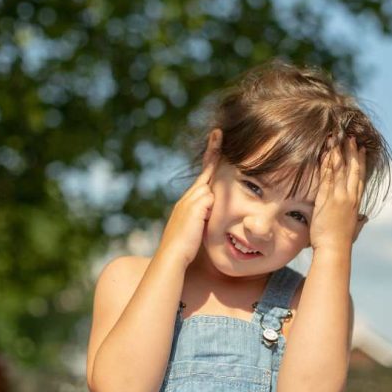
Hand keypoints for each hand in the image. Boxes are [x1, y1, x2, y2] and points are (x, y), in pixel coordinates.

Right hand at [158, 128, 221, 267]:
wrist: (172, 259)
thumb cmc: (185, 251)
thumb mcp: (197, 231)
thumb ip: (204, 219)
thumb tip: (213, 211)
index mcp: (189, 203)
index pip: (203, 178)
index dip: (209, 162)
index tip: (215, 144)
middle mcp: (189, 198)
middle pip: (206, 173)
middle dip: (212, 151)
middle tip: (218, 132)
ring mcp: (191, 201)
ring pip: (209, 185)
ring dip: (215, 165)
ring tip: (219, 141)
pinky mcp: (197, 207)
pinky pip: (210, 196)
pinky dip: (214, 191)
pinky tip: (217, 183)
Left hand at [309, 135, 367, 251]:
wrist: (334, 250)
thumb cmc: (340, 242)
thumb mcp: (353, 229)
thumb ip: (358, 221)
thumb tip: (364, 219)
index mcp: (355, 203)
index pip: (359, 178)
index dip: (361, 162)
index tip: (362, 149)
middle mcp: (349, 197)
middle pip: (353, 169)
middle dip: (352, 152)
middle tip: (351, 137)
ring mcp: (338, 197)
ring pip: (340, 169)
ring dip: (339, 152)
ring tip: (338, 138)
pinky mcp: (326, 199)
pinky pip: (327, 176)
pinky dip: (327, 163)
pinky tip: (327, 152)